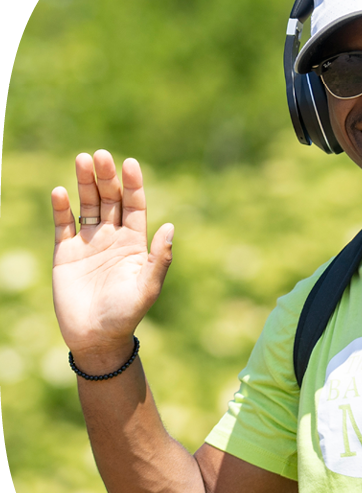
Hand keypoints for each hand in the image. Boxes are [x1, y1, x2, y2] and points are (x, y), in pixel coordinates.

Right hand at [51, 150, 173, 366]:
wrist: (96, 338)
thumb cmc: (127, 314)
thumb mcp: (148, 286)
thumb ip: (159, 257)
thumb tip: (170, 226)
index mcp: (135, 243)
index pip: (135, 206)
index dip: (133, 185)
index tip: (130, 163)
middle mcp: (112, 238)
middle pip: (110, 199)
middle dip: (106, 177)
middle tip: (101, 154)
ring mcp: (88, 244)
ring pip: (87, 205)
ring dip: (85, 183)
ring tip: (82, 160)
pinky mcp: (65, 254)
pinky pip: (63, 225)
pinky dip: (61, 208)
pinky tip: (60, 192)